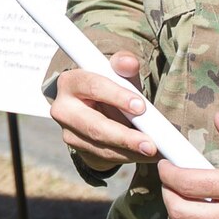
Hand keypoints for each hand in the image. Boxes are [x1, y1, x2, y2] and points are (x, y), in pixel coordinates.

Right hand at [48, 51, 160, 171]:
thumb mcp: (117, 75)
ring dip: (131, 151)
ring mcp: (68, 132)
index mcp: (70, 81)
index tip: (141, 106)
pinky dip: (128, 157)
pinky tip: (146, 155)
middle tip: (151, 144)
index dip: (116, 96)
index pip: (93, 86)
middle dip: (125, 136)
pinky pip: (105, 156)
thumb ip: (123, 66)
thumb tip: (129, 62)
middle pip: (94, 125)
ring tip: (155, 151)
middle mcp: (63, 108)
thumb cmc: (110, 87)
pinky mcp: (78, 149)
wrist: (98, 109)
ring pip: (101, 146)